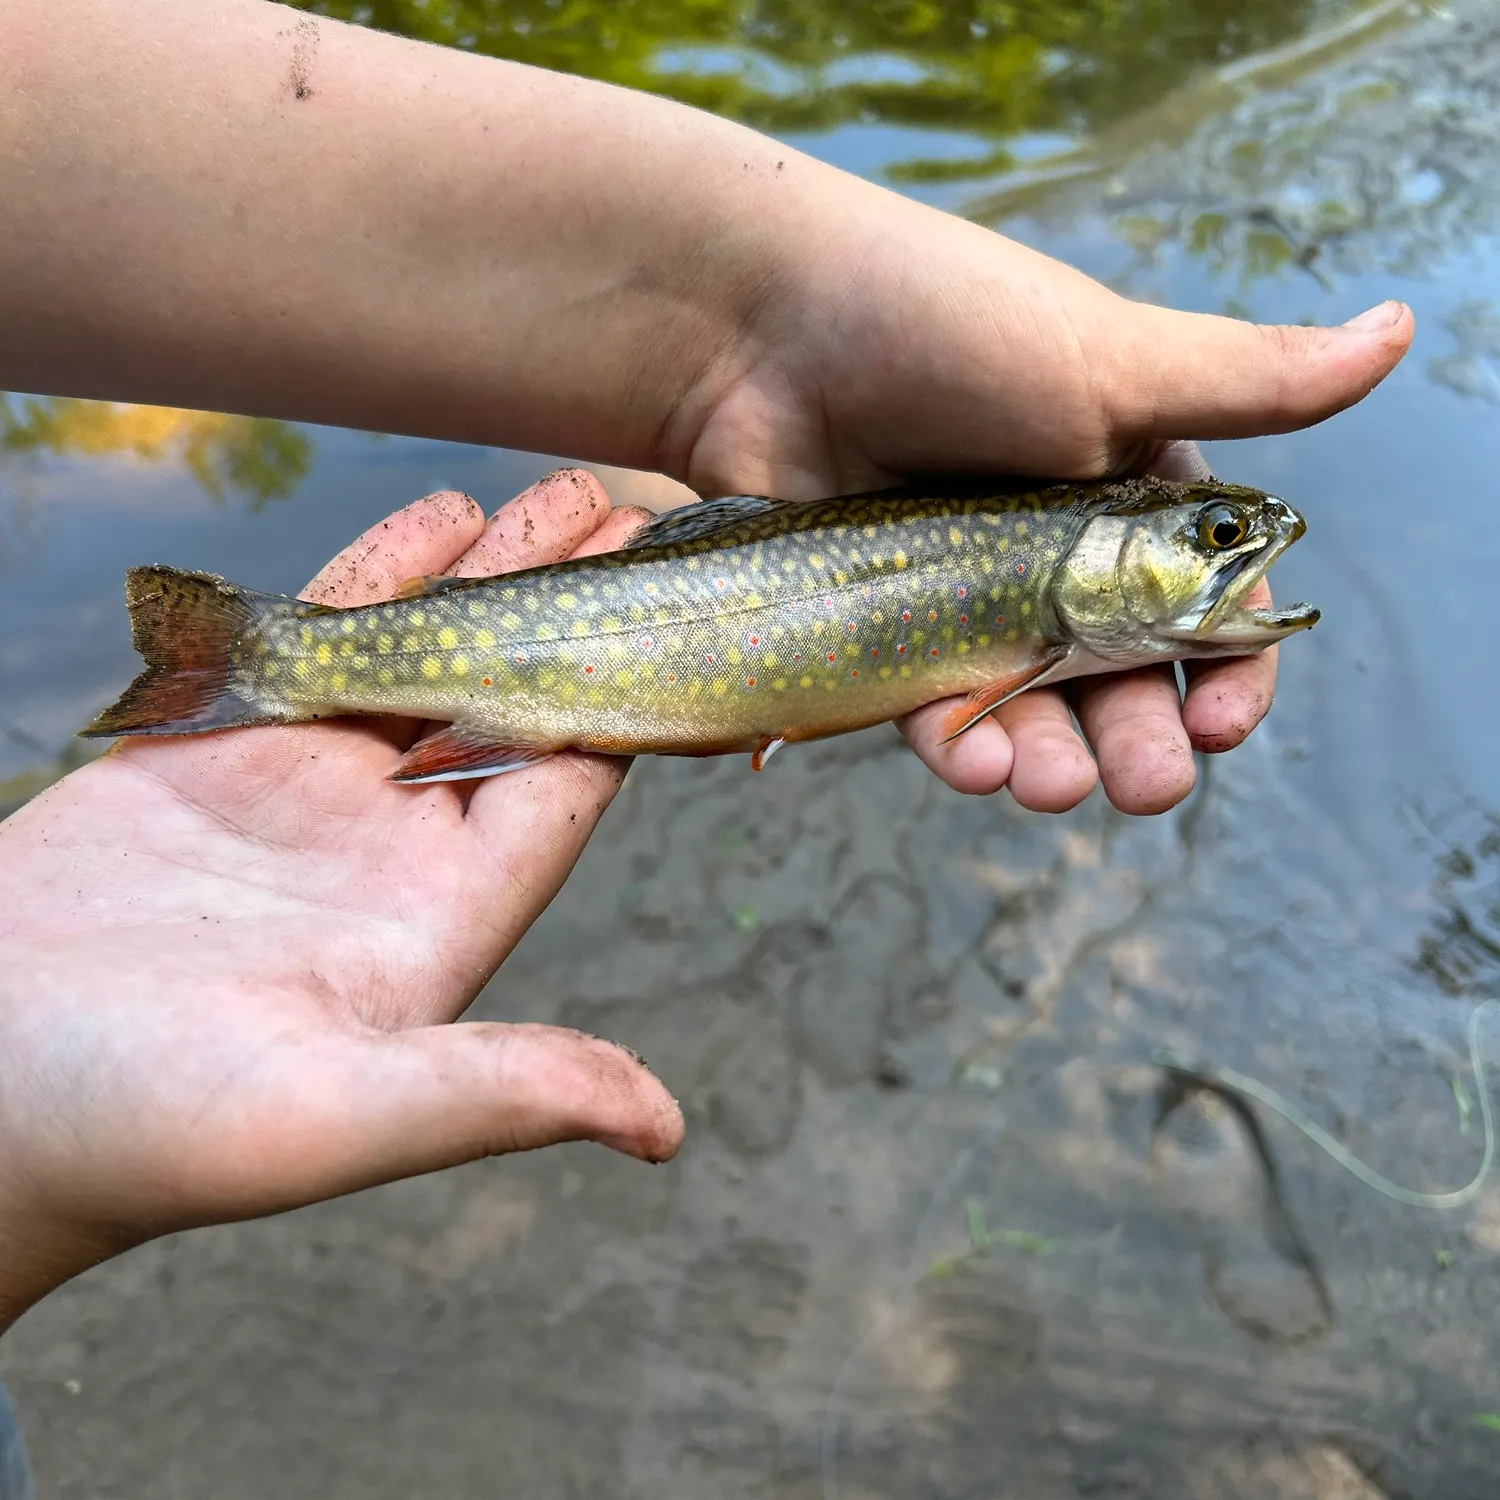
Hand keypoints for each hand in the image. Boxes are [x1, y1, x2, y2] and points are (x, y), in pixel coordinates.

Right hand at [0, 473, 682, 1330]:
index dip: (631, 692)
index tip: (685, 608)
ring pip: (427, 653)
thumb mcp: (338, 1116)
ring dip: (494, 573)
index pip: (567, 783)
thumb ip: (501, 1092)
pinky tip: (436, 519)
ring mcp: (308, 792)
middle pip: (513, 699)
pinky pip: (320, 638)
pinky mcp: (222, 750)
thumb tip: (664, 1130)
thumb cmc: (141, 1129)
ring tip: (562, 496)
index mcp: (443, 919)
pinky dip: (379, 573)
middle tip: (634, 514)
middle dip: (574, 609)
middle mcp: (393, 848)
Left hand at [671, 190, 1412, 814]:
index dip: (1228, 665)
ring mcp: (964, 588)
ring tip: (1056, 789)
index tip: (1225, 720)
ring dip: (1056, 758)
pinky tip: (978, 766)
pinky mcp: (884, 621)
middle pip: (1120, 668)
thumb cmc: (942, 329)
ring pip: (1031, 702)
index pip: (1204, 593)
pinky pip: (935, 702)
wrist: (756, 335)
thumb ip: (1252, 380)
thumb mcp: (1110, 358)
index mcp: (1125, 482)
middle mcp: (1051, 543)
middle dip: (1142, 736)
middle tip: (1146, 784)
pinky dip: (963, 743)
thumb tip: (1398, 331)